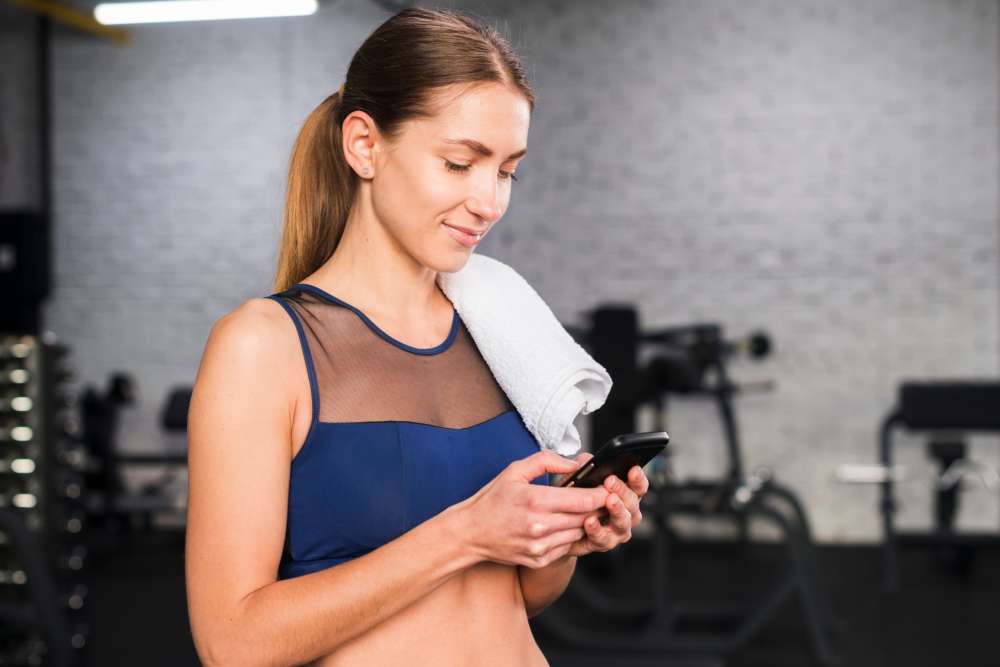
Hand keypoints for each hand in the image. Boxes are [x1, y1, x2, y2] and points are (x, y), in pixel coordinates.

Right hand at [457, 450, 609, 568]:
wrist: (470, 533)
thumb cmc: (492, 500)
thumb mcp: (515, 470)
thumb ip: (547, 460)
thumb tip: (576, 463)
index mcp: (535, 500)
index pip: (583, 500)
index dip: (601, 494)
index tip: (608, 487)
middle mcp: (539, 526)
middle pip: (586, 518)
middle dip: (599, 507)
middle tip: (604, 497)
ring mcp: (540, 546)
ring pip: (579, 534)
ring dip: (586, 522)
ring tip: (585, 510)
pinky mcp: (539, 560)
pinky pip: (567, 547)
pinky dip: (570, 536)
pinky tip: (565, 525)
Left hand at [565, 453, 650, 556]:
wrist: (561, 525)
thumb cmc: (574, 496)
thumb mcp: (578, 475)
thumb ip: (585, 465)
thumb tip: (586, 460)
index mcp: (625, 493)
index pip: (638, 486)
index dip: (638, 478)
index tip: (633, 469)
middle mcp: (626, 512)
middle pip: (633, 503)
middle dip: (623, 491)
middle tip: (611, 481)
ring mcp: (617, 529)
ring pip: (623, 522)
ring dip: (617, 511)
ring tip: (608, 500)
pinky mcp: (603, 543)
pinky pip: (604, 538)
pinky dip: (597, 530)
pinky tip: (590, 521)